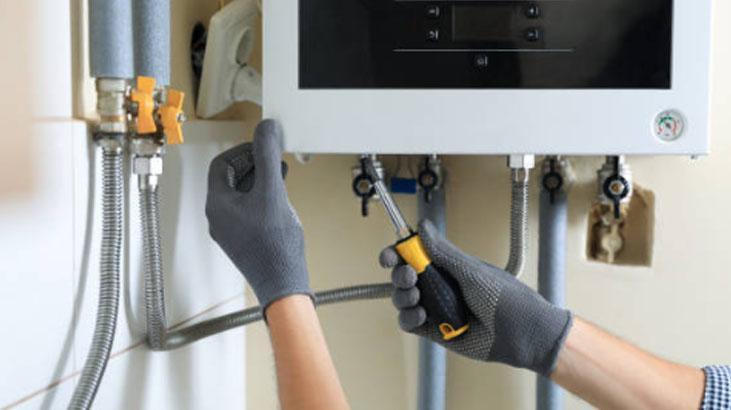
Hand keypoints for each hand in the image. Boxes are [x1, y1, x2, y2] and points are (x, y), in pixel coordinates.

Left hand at [206, 119, 311, 311]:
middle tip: (272, 157)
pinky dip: (263, 197)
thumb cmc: (274, 247)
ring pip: (241, 194)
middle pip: (230, 178)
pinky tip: (280, 197)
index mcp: (217, 205)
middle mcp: (219, 217)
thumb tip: (266, 130)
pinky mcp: (244, 238)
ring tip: (280, 174)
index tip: (261, 146)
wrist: (283, 283)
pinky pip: (249, 209)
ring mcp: (231, 229)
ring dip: (259, 180)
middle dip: (253, 164)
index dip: (242, 150)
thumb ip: (267, 157)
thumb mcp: (272, 192)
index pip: (221, 165)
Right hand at [380, 220, 572, 375]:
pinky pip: (409, 323)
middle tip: (409, 275)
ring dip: (402, 296)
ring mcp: (436, 308)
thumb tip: (423, 226)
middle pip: (403, 276)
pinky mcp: (435, 331)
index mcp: (447, 267)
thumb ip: (443, 252)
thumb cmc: (506, 298)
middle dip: (399, 274)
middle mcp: (439, 286)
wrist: (521, 334)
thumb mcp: (472, 270)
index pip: (414, 255)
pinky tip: (422, 315)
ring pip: (403, 299)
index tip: (390, 255)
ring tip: (417, 298)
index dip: (397, 253)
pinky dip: (408, 318)